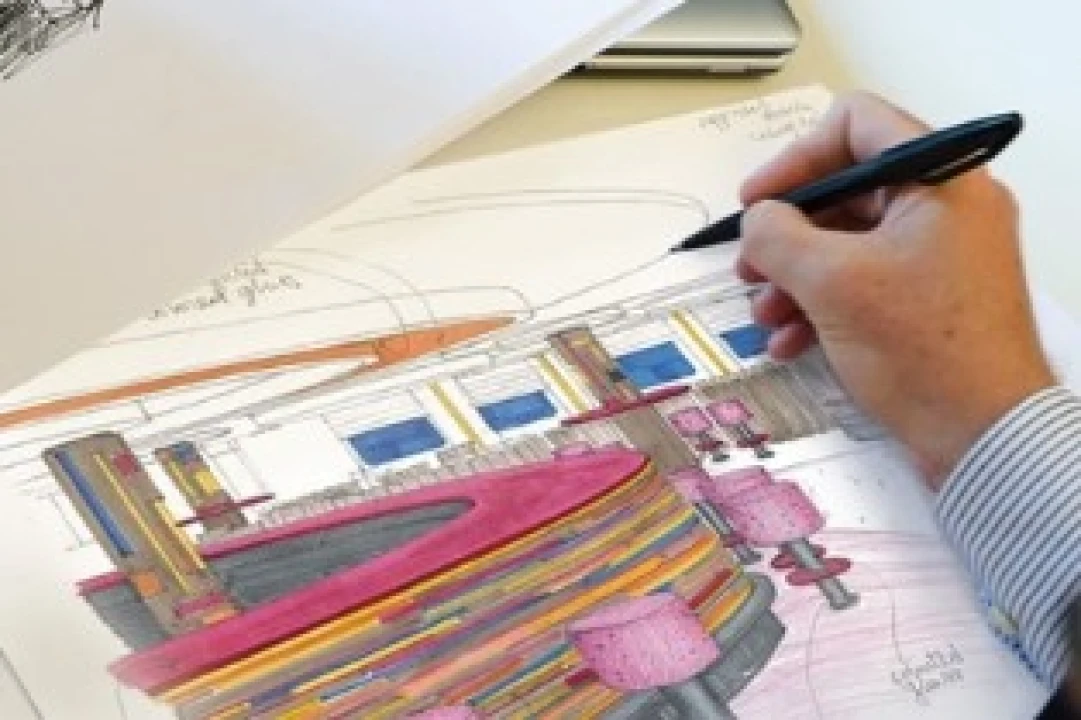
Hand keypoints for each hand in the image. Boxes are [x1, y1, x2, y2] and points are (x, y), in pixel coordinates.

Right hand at [736, 92, 1055, 486]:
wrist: (984, 436)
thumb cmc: (923, 350)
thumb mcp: (831, 282)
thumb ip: (778, 235)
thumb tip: (758, 220)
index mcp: (940, 179)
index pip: (856, 125)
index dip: (795, 158)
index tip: (757, 201)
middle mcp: (947, 207)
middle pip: (845, 192)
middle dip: (786, 233)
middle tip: (749, 266)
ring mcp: (941, 255)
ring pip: (848, 242)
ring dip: (795, 276)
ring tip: (767, 315)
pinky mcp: (932, 298)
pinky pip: (866, 280)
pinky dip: (823, 304)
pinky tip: (792, 341)